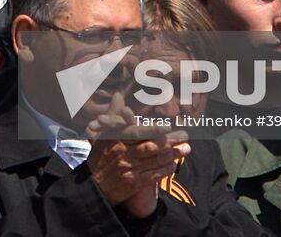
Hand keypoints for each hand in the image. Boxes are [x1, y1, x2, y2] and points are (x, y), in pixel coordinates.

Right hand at [86, 94, 188, 217]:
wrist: (94, 185)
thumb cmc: (101, 156)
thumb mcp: (103, 133)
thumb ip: (114, 114)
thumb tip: (119, 94)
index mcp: (116, 139)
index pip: (137, 132)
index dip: (153, 130)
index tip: (168, 126)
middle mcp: (123, 153)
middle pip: (150, 146)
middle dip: (169, 141)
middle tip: (185, 136)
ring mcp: (128, 169)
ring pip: (154, 160)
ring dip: (172, 155)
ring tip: (186, 149)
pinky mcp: (133, 182)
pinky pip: (152, 175)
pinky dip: (164, 170)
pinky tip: (174, 165)